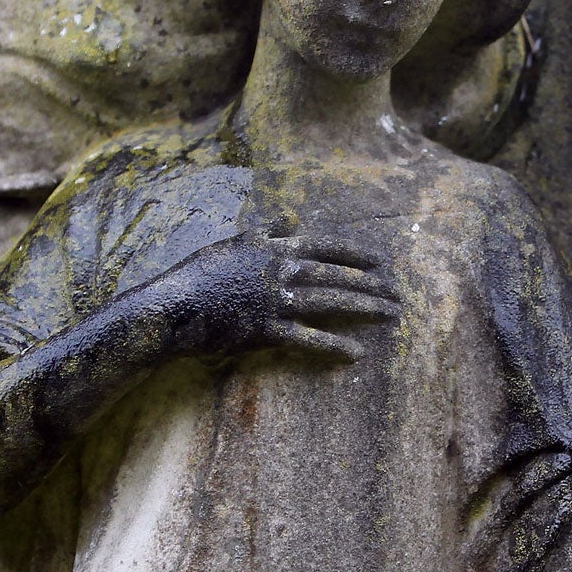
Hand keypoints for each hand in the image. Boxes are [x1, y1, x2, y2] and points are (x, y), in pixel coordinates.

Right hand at [149, 230, 398, 361]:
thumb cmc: (201, 273)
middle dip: (371, 284)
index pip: (325, 246)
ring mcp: (276, 302)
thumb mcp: (234, 241)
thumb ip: (265, 230)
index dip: (355, 253)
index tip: (379, 260)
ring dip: (363, 308)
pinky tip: (355, 353)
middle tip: (397, 292)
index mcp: (274, 248)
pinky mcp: (267, 331)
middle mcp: (280, 271)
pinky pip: (308, 338)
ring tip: (388, 314)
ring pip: (330, 302)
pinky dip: (333, 346)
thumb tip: (290, 218)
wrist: (174, 307)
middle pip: (336, 275)